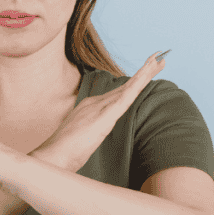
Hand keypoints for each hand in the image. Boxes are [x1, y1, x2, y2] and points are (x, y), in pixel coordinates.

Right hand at [32, 50, 168, 171]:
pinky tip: (146, 76)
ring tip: (159, 60)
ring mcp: (99, 108)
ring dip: (145, 73)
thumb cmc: (65, 153)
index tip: (148, 71)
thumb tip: (95, 136)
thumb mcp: (81, 140)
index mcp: (91, 107)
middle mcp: (95, 103)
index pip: (119, 92)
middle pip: (126, 85)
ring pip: (128, 88)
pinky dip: (137, 86)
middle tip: (160, 58)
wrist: (53, 156)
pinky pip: (125, 98)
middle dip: (144, 72)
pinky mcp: (105, 117)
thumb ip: (90, 133)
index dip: (135, 82)